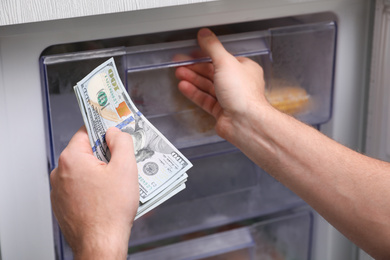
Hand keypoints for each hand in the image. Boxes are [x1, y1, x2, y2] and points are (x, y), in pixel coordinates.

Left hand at [50, 126, 138, 259]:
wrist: (101, 244)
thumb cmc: (111, 211)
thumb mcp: (125, 168)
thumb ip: (121, 142)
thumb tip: (115, 132)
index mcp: (72, 159)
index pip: (87, 132)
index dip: (105, 132)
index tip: (116, 134)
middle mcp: (60, 173)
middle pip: (86, 152)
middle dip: (105, 156)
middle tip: (122, 165)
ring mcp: (59, 190)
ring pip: (84, 171)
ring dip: (100, 173)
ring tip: (116, 185)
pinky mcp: (63, 204)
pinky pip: (80, 187)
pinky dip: (93, 188)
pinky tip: (107, 197)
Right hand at [175, 28, 269, 143]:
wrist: (245, 123)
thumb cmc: (244, 95)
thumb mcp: (226, 63)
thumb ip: (213, 48)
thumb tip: (205, 34)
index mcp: (244, 69)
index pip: (221, 58)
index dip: (205, 54)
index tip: (192, 52)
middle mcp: (237, 84)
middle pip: (212, 72)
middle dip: (195, 67)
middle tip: (180, 63)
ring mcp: (229, 98)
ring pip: (207, 86)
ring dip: (192, 79)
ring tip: (179, 73)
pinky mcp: (220, 111)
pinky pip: (205, 99)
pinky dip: (194, 93)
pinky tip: (184, 87)